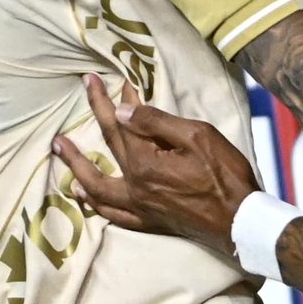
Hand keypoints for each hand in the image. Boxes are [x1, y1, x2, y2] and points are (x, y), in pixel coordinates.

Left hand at [52, 74, 258, 251]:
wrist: (241, 223)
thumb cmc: (225, 175)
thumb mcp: (197, 137)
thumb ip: (157, 123)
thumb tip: (122, 111)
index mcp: (145, 164)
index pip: (123, 125)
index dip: (118, 100)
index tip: (114, 80)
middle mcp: (134, 187)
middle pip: (106, 148)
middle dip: (96, 113)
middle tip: (82, 90)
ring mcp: (139, 208)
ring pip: (96, 188)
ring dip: (76, 166)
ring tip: (61, 149)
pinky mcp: (149, 222)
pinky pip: (112, 215)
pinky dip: (94, 203)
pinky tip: (85, 195)